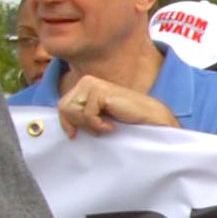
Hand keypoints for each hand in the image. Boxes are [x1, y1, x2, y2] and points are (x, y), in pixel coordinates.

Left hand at [57, 73, 179, 135]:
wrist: (152, 117)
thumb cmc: (128, 119)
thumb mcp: (99, 115)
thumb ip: (82, 112)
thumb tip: (64, 123)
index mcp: (86, 84)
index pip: (63, 104)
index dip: (65, 122)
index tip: (73, 135)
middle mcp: (87, 81)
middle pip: (64, 107)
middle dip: (78, 124)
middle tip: (97, 130)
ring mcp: (92, 85)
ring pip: (72, 111)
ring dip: (89, 125)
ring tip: (105, 127)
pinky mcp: (100, 92)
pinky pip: (86, 115)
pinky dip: (98, 125)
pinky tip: (112, 126)